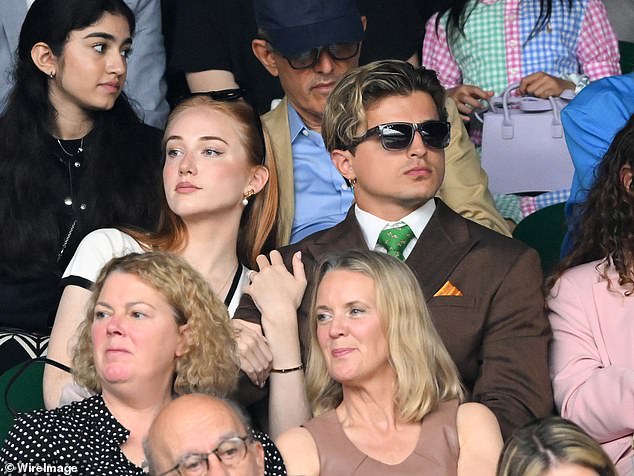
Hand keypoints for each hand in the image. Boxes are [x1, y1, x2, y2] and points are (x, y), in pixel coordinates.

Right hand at [232, 319, 272, 386]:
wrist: (213, 331)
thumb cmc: (227, 328)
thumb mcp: (243, 324)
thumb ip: (255, 330)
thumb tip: (264, 340)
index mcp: (255, 335)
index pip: (269, 354)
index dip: (270, 365)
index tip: (268, 370)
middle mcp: (252, 342)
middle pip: (265, 362)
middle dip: (266, 373)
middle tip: (264, 378)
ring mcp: (245, 350)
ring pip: (259, 368)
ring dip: (260, 377)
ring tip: (260, 381)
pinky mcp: (238, 357)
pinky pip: (250, 370)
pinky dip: (254, 378)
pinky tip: (254, 381)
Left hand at [246, 250, 305, 367]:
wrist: (280, 312)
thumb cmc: (292, 300)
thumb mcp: (302, 282)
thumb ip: (299, 266)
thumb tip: (298, 254)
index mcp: (279, 268)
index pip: (274, 253)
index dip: (274, 256)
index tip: (275, 262)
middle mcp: (266, 271)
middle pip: (260, 258)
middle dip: (262, 262)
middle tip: (265, 271)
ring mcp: (258, 280)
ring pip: (252, 272)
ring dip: (255, 277)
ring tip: (261, 285)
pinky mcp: (251, 289)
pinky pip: (246, 286)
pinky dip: (249, 289)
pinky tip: (255, 293)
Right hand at [447, 84, 493, 120]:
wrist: (445, 95)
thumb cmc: (461, 94)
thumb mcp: (470, 91)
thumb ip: (481, 93)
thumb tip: (492, 93)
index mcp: (465, 89)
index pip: (474, 90)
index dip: (481, 93)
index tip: (487, 97)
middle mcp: (459, 94)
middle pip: (466, 98)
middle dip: (475, 103)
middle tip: (482, 107)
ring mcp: (453, 102)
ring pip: (460, 106)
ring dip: (468, 110)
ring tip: (472, 112)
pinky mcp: (450, 109)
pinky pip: (456, 114)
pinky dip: (462, 117)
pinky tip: (468, 118)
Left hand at [519, 72, 574, 97]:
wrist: (565, 86)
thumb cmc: (550, 85)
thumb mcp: (539, 81)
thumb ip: (528, 85)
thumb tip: (518, 92)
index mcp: (539, 74)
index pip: (524, 80)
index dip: (521, 88)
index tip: (522, 93)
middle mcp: (544, 77)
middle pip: (529, 89)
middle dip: (531, 93)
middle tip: (536, 93)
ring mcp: (549, 83)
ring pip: (535, 93)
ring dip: (538, 96)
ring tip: (543, 93)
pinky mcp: (553, 89)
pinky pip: (542, 96)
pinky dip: (543, 97)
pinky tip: (547, 94)